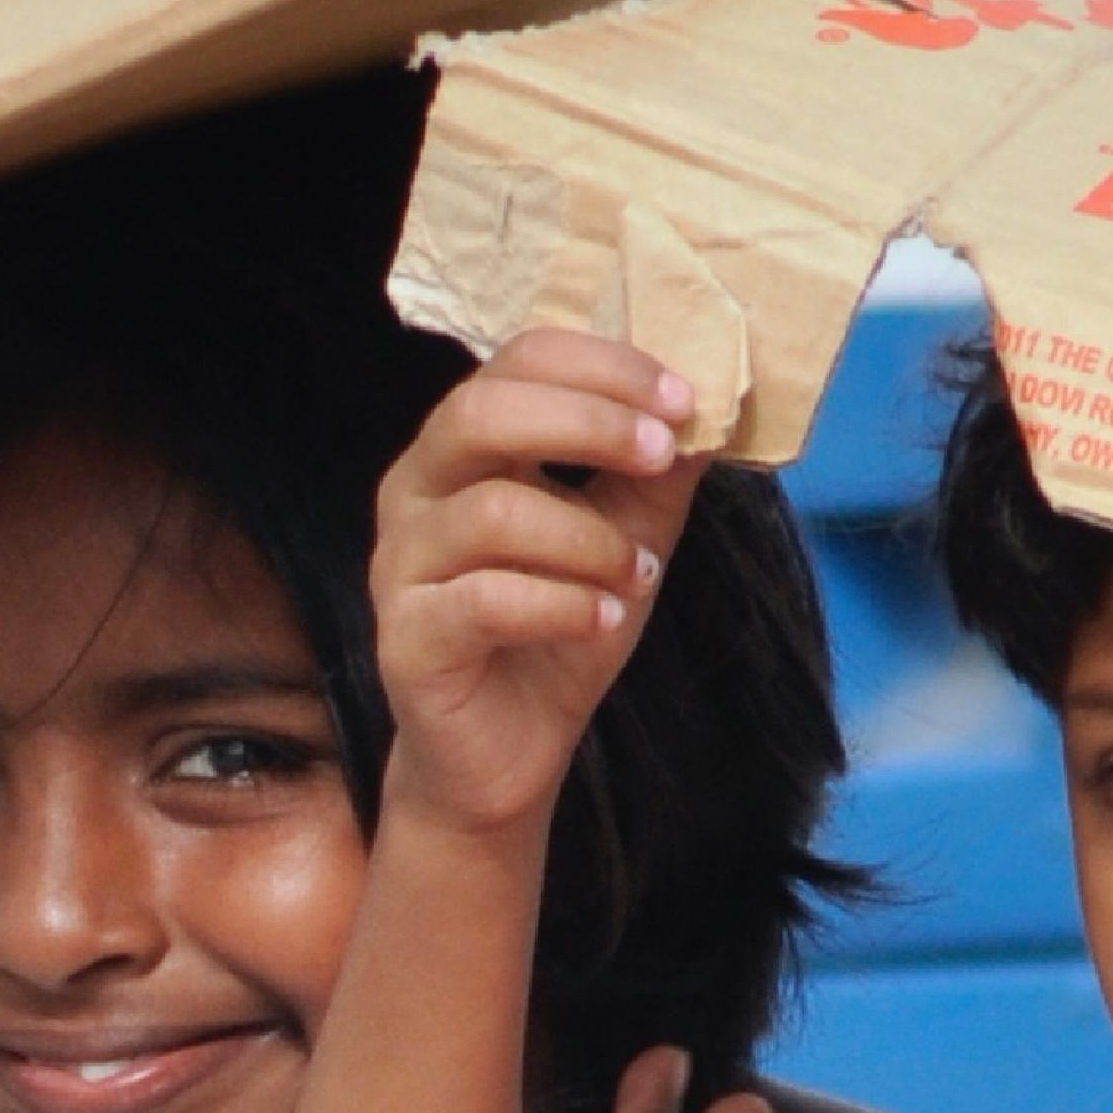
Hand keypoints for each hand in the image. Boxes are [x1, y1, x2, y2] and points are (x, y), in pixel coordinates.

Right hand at [371, 330, 706, 835]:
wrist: (510, 751)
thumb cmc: (559, 630)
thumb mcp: (627, 539)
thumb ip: (657, 476)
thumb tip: (711, 409)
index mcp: (465, 447)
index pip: (518, 361)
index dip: (603, 368)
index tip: (682, 400)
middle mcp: (415, 489)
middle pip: (480, 412)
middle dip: (588, 423)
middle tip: (663, 452)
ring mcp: (400, 563)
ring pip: (492, 511)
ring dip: (589, 538)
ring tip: (639, 576)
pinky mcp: (406, 638)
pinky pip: (484, 600)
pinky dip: (561, 604)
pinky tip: (603, 620)